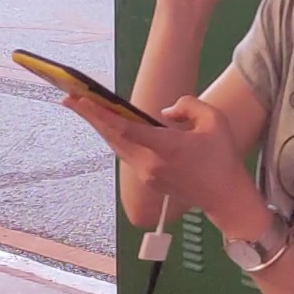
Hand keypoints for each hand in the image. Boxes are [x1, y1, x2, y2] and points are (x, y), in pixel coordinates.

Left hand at [64, 94, 261, 228]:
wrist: (226, 197)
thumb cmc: (223, 157)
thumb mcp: (215, 120)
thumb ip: (188, 106)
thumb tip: (164, 113)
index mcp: (166, 147)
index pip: (126, 129)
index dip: (100, 114)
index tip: (81, 100)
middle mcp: (150, 163)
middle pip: (112, 137)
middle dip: (89, 116)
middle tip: (68, 96)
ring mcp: (147, 174)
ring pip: (117, 146)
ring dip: (100, 127)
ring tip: (84, 107)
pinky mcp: (149, 180)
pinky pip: (127, 154)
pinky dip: (116, 138)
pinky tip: (110, 125)